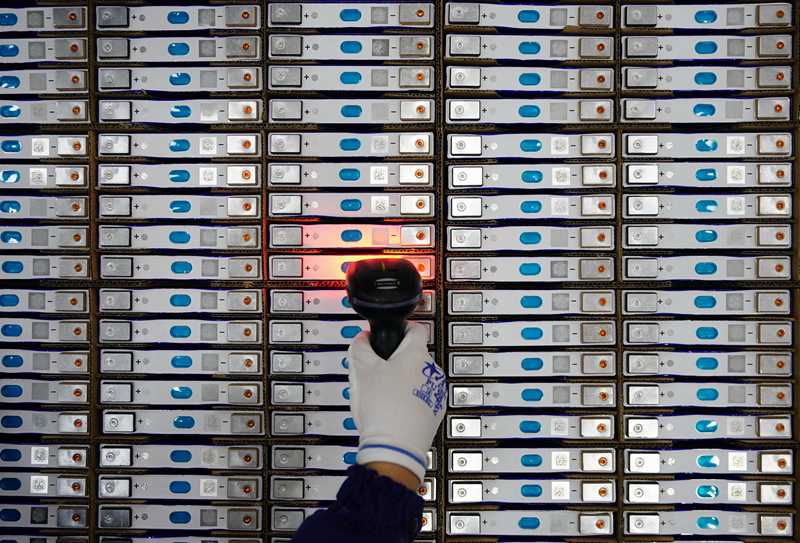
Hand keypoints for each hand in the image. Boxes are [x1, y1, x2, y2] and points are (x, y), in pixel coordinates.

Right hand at [347, 322, 445, 483]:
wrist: (395, 447)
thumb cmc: (383, 409)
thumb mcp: (360, 370)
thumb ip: (360, 346)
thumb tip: (363, 339)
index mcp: (416, 355)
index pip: (415, 328)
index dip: (399, 328)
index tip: (390, 334)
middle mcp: (432, 371)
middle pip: (413, 356)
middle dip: (395, 361)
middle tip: (377, 371)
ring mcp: (436, 393)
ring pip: (416, 378)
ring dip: (402, 381)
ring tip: (383, 395)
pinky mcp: (434, 412)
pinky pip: (420, 398)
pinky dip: (408, 400)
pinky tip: (392, 409)